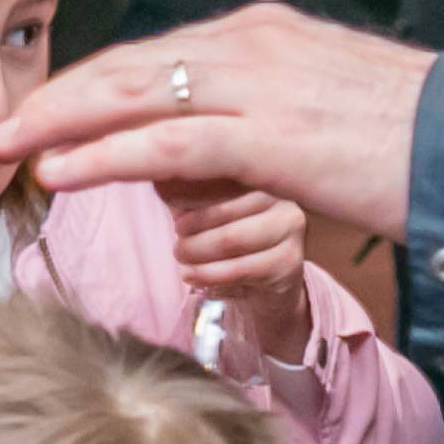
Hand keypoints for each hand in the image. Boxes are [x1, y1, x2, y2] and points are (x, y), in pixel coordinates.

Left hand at [0, 1, 428, 247]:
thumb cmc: (409, 140)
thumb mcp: (322, 110)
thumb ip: (262, 116)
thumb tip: (212, 146)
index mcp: (262, 35)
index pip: (155, 56)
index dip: (92, 84)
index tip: (44, 109)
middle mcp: (250, 45)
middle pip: (129, 66)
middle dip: (58, 95)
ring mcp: (259, 86)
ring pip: (133, 96)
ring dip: (60, 122)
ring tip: (4, 144)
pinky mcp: (270, 136)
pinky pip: (165, 143)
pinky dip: (103, 155)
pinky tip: (58, 172)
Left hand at [163, 178, 312, 361]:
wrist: (266, 275)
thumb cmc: (227, 229)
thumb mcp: (202, 202)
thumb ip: (182, 185)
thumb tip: (152, 174)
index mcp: (261, 167)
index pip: (217, 176)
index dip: (187, 195)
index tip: (172, 212)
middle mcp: (282, 192)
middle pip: (223, 210)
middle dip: (190, 230)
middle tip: (177, 243)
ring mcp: (291, 226)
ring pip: (231, 240)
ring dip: (196, 255)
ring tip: (182, 259)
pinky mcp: (289, 260)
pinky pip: (241, 269)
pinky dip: (209, 275)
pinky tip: (193, 276)